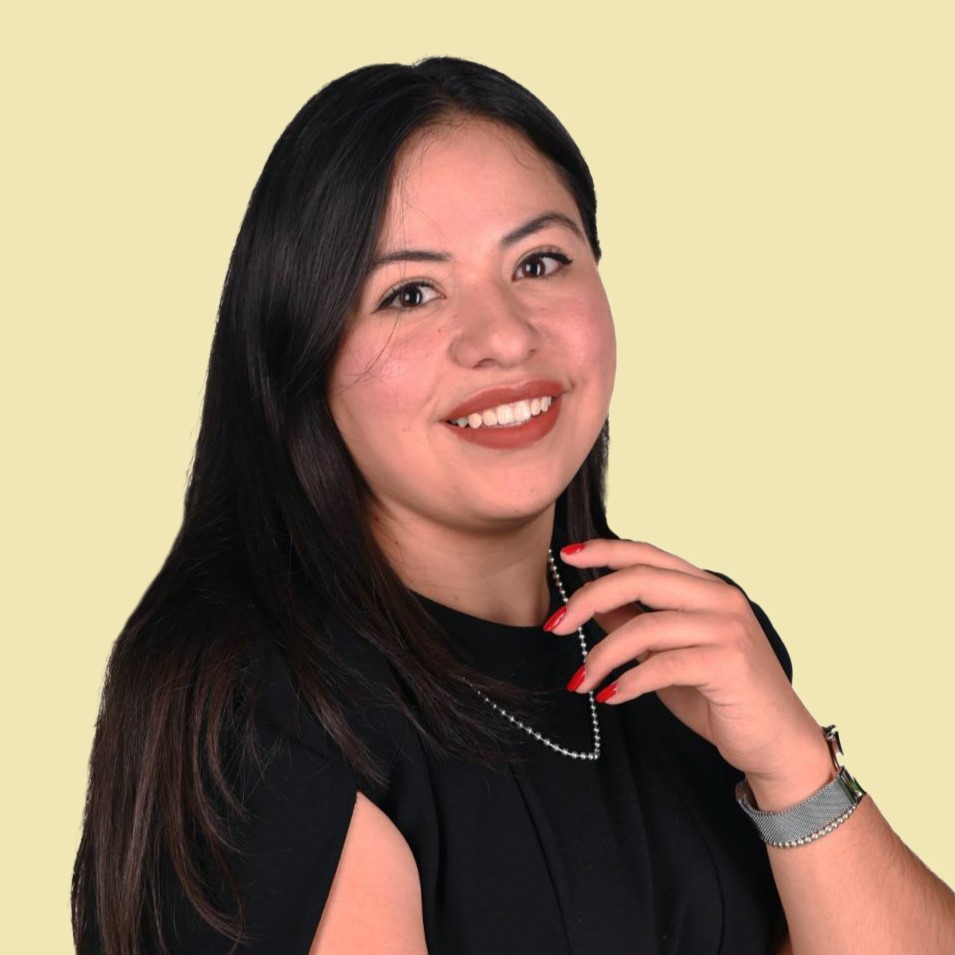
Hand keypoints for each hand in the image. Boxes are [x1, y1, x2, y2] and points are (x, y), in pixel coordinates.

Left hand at [551, 538, 831, 801]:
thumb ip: (638, 624)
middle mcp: (719, 598)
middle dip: (588, 599)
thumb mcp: (670, 653)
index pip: (647, 554)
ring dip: (601, 656)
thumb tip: (594, 604)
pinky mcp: (728, 663)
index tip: (566, 557)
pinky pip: (661, 665)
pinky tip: (610, 696)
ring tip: (580, 681)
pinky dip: (628, 682)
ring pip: (644, 627)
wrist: (777, 743)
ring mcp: (727, 629)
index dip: (604, 550)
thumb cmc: (723, 697)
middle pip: (639, 579)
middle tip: (556, 626)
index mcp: (706, 588)